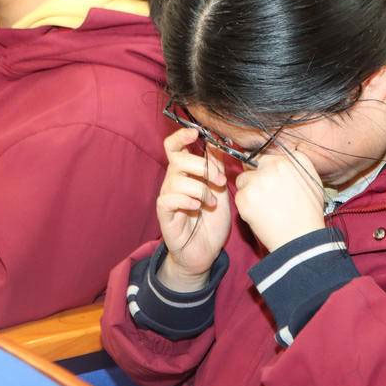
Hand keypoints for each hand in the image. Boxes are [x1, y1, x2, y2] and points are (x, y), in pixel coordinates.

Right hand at [156, 128, 230, 291]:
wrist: (205, 252)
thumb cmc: (211, 220)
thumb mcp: (220, 190)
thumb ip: (217, 167)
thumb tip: (217, 143)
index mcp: (186, 173)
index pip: (174, 146)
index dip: (181, 136)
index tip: (196, 132)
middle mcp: (173, 181)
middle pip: (177, 159)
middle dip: (202, 166)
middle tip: (221, 181)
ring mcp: (168, 197)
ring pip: (177, 179)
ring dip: (200, 189)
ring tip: (211, 203)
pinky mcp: (164, 214)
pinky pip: (168, 199)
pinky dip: (186, 200)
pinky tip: (197, 209)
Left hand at [234, 150, 325, 251]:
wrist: (300, 238)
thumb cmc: (308, 212)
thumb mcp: (312, 180)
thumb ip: (296, 164)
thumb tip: (284, 157)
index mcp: (288, 160)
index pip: (266, 157)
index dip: (266, 170)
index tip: (269, 181)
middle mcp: (272, 166)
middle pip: (252, 165)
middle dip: (255, 177)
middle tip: (265, 195)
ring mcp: (257, 181)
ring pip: (243, 180)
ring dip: (249, 190)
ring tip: (264, 206)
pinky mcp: (244, 197)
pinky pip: (239, 195)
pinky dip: (245, 205)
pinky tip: (260, 214)